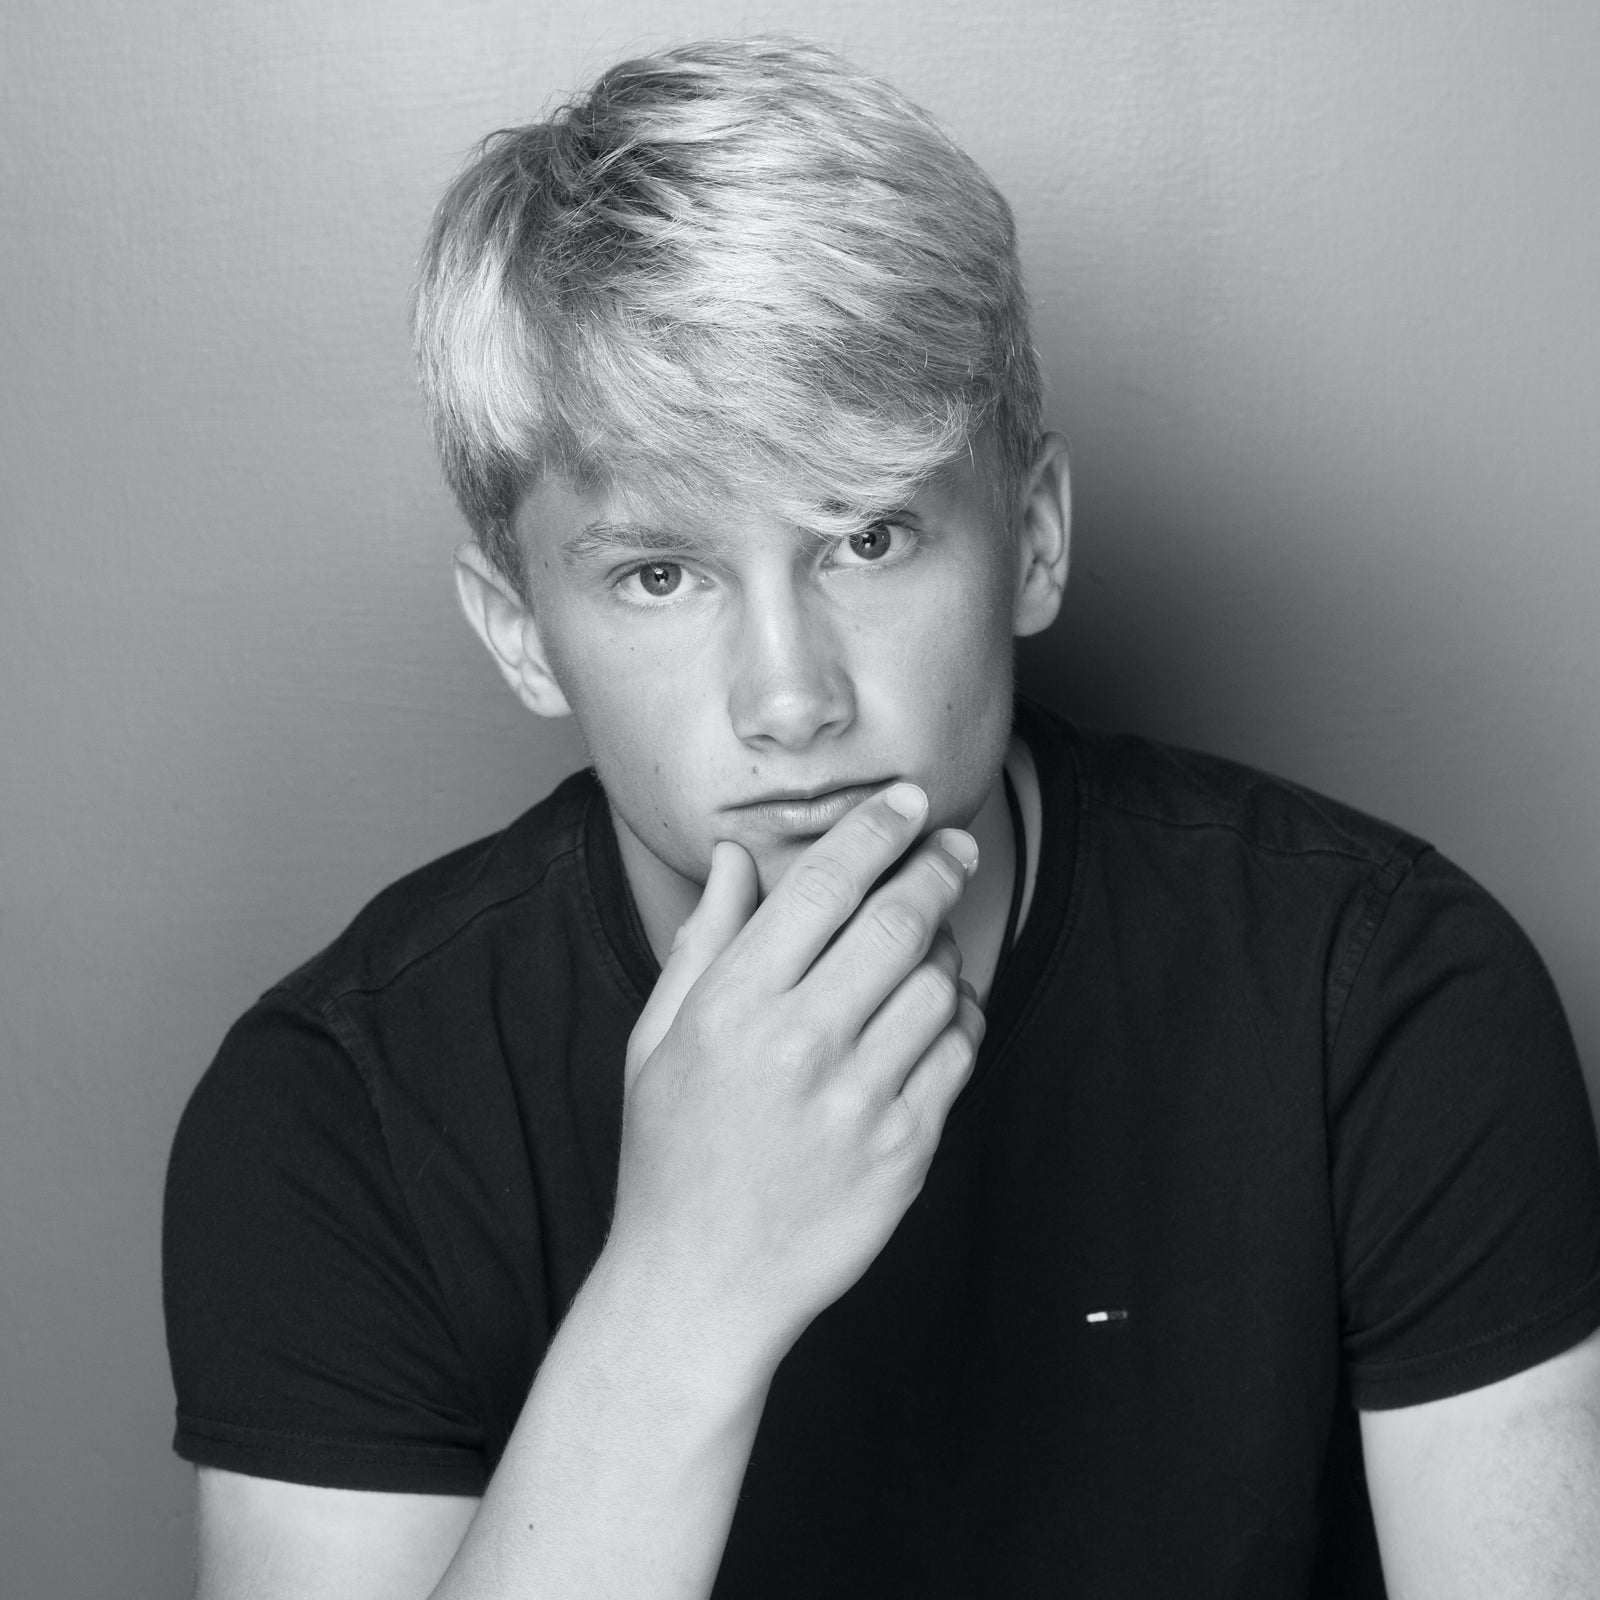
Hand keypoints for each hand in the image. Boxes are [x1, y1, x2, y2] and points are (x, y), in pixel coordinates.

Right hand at [611, 784, 984, 1370]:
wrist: (700, 1286)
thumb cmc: (670, 1155)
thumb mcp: (658, 1041)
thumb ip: (704, 943)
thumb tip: (736, 860)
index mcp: (732, 1006)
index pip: (823, 885)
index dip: (875, 829)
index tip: (906, 803)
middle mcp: (800, 1044)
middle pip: (898, 921)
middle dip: (937, 867)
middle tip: (953, 847)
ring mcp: (859, 1101)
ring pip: (939, 985)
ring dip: (946, 949)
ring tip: (931, 944)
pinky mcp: (904, 1151)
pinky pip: (959, 1056)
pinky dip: (962, 1018)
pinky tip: (940, 1012)